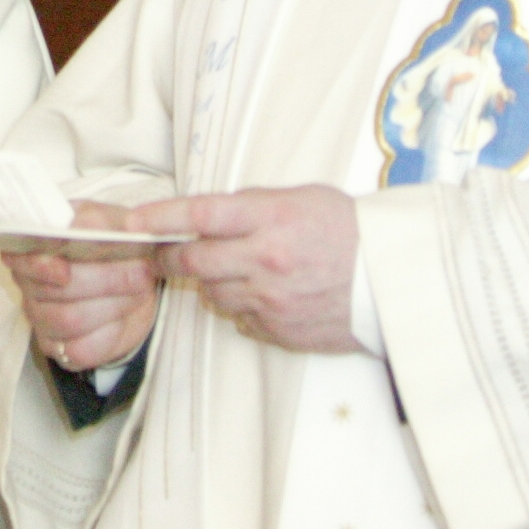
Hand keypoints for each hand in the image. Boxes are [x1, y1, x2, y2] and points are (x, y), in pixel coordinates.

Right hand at [6, 201, 161, 371]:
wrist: (134, 285)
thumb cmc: (115, 248)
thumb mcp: (113, 223)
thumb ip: (109, 223)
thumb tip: (122, 227)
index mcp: (32, 245)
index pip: (20, 257)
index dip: (39, 266)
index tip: (64, 270)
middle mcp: (27, 283)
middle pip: (55, 289)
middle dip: (105, 280)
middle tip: (141, 271)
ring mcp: (39, 318)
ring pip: (69, 319)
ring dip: (113, 305)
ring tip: (139, 291)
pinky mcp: (58, 348)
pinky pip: (80, 348)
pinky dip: (110, 333)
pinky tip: (123, 317)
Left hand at [139, 186, 360, 354]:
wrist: (394, 279)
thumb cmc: (349, 231)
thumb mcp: (301, 199)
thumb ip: (251, 207)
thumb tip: (205, 218)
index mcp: (272, 217)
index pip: (200, 214)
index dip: (160, 217)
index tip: (133, 222)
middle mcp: (265, 258)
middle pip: (192, 260)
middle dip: (171, 257)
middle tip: (163, 253)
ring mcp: (271, 298)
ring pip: (211, 292)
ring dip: (211, 281)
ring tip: (234, 269)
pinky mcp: (279, 329)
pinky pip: (240, 318)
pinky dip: (241, 306)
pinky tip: (264, 294)